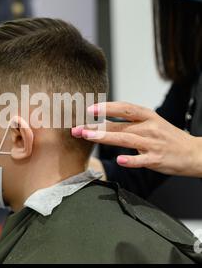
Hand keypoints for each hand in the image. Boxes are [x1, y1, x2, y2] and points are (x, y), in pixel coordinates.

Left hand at [72, 102, 201, 177]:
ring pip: (126, 139)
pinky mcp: (157, 159)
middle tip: (78, 129)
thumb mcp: (151, 123)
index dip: (106, 107)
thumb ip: (129, 122)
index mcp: (147, 116)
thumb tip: (102, 121)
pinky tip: (119, 160)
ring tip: (88, 137)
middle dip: (96, 126)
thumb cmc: (167, 137)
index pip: (124, 107)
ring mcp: (153, 143)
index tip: (89, 109)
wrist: (194, 153)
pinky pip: (142, 160)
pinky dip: (131, 160)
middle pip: (119, 125)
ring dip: (105, 138)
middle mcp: (149, 127)